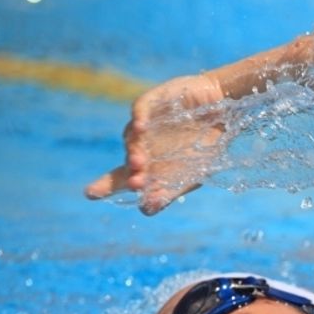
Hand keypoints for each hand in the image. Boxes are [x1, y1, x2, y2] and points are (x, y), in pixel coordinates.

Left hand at [85, 74, 224, 213]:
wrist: (223, 110)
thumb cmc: (205, 146)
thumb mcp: (189, 176)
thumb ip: (168, 193)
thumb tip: (146, 210)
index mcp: (147, 167)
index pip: (120, 179)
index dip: (104, 186)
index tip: (90, 194)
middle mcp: (141, 146)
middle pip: (125, 161)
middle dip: (127, 173)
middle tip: (134, 183)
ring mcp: (145, 125)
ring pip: (131, 138)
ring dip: (134, 151)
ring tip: (140, 163)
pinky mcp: (151, 103)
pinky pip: (139, 110)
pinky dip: (139, 119)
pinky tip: (142, 128)